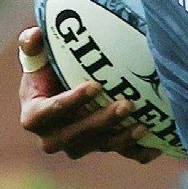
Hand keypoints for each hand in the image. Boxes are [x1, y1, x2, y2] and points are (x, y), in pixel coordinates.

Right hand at [18, 26, 160, 163]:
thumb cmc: (49, 67)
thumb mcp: (38, 54)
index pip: (49, 112)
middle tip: (127, 104)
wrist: (63, 87)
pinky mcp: (99, 146)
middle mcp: (53, 136)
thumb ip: (31, 43)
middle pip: (76, 134)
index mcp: (34, 115)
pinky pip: (119, 153)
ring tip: (143, 124)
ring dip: (122, 137)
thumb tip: (35, 35)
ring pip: (99, 145)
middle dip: (102, 121)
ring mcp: (77, 145)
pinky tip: (156, 148)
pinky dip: (137, 152)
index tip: (95, 86)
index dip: (71, 102)